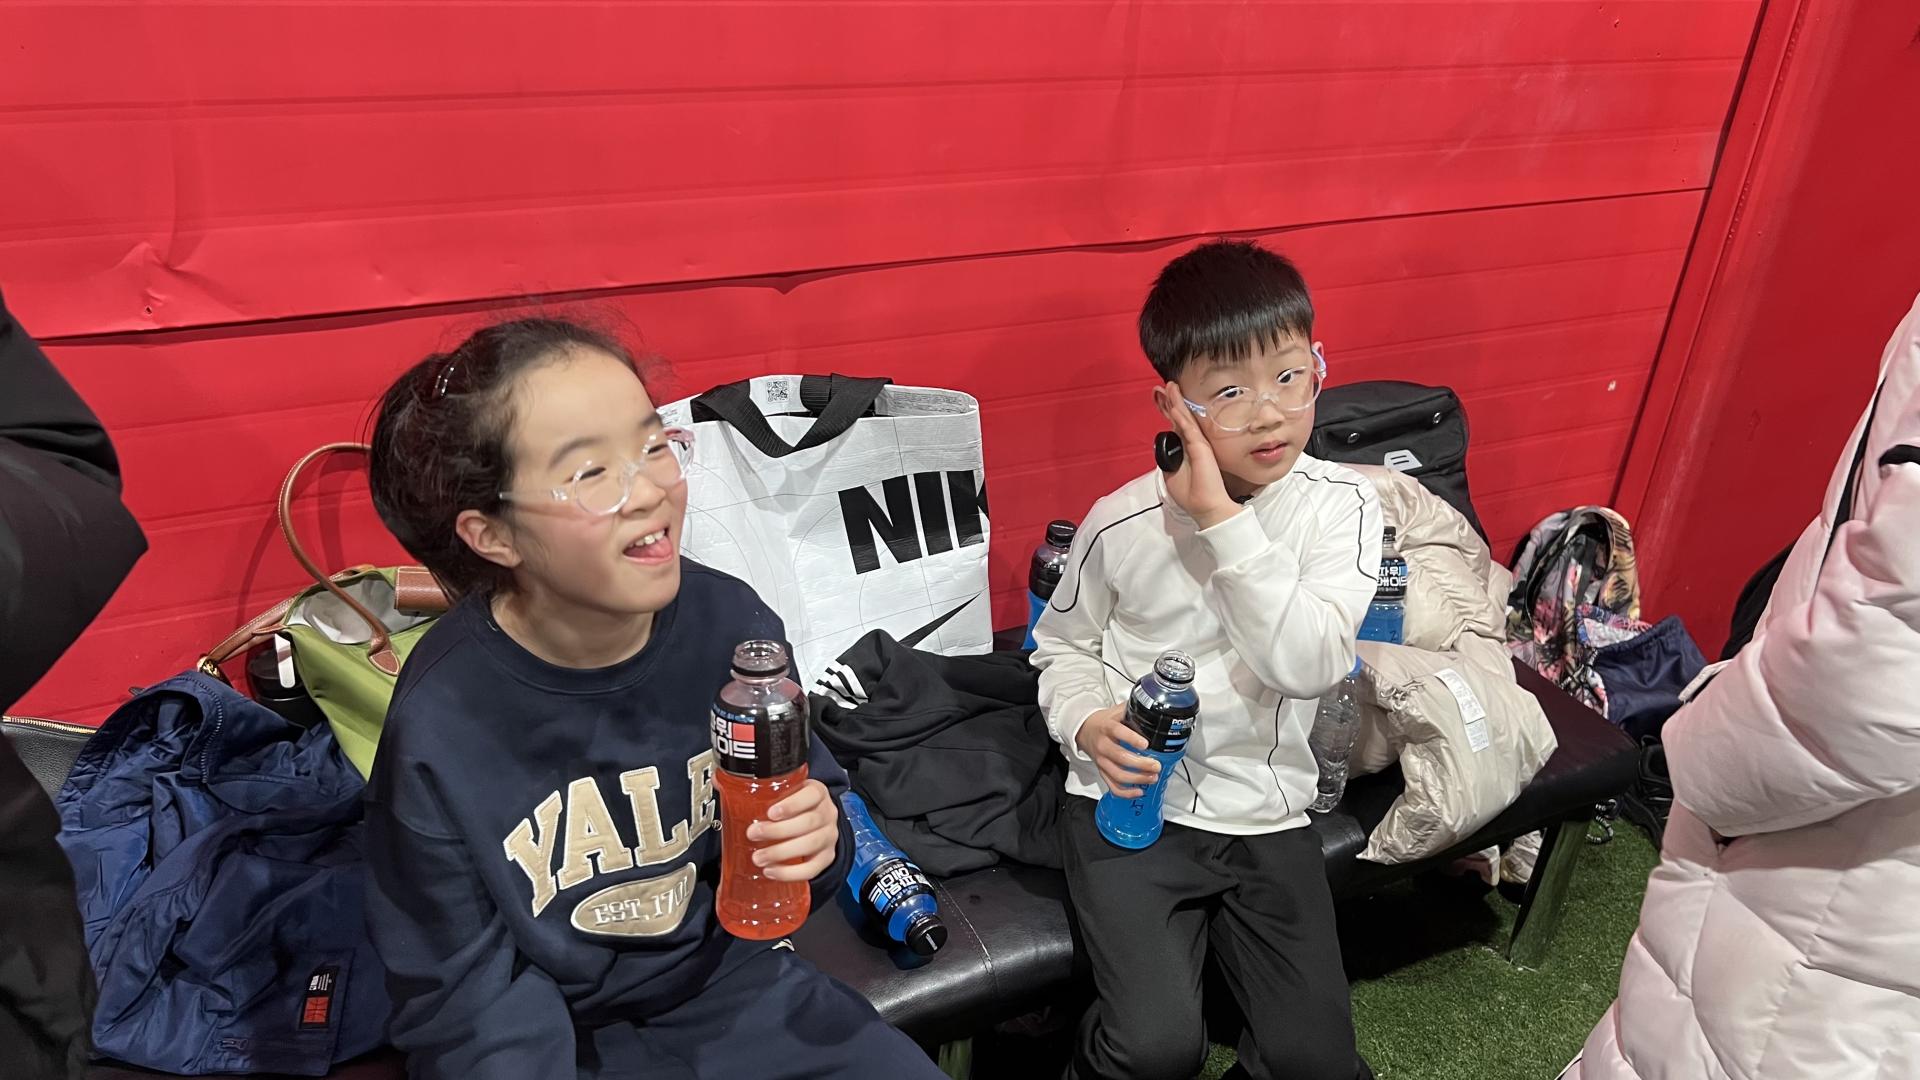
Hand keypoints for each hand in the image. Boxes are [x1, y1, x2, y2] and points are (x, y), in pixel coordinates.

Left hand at [748, 779, 839, 881]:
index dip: (792, 805)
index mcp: (817, 793)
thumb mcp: (786, 793)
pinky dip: (790, 872)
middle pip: (808, 822)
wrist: (816, 822)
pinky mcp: (826, 857)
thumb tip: (725, 786)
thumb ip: (764, 793)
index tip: (771, 813)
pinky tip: (772, 871)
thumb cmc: (796, 807)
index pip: (812, 795)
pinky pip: (811, 868)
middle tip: (753, 834)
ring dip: (781, 853)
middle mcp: (827, 813)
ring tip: (759, 857)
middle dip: (778, 831)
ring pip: (810, 844)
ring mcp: (829, 836)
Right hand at [1075, 705, 1160, 798]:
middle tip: (1156, 765)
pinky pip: (1112, 785)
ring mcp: (1102, 760)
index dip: (1132, 739)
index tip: (1145, 744)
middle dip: (1141, 764)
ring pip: (1118, 774)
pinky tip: (1139, 791)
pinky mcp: (1102, 771)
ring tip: (1152, 777)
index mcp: (1107, 728)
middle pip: (1120, 757)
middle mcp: (1103, 745)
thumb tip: (1153, 706)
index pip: (1118, 732)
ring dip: (1137, 779)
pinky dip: (1126, 792)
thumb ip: (1133, 709)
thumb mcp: (1116, 711)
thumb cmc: (1104, 722)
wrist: (1084, 731)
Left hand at [1157, 383, 1240, 529]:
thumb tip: (1167, 450)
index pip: (1177, 426)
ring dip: (1175, 401)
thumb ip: (1172, 458)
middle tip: (1162, 387)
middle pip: (1179, 418)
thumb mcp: (1175, 474)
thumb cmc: (1194, 493)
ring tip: (1168, 387)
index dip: (1169, 412)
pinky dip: (1180, 413)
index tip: (1161, 398)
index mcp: (1187, 449)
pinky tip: (1175, 403)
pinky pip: (1188, 427)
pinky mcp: (1200, 447)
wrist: (1209, 506)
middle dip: (1170, 402)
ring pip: (1184, 418)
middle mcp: (1193, 443)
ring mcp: (1197, 444)